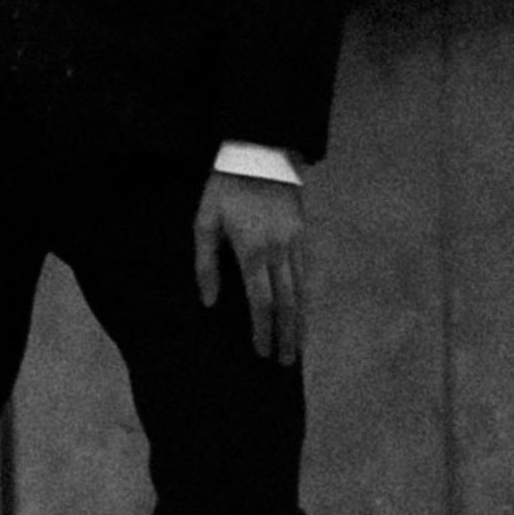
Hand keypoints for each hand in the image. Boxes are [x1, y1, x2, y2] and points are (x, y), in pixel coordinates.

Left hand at [194, 164, 304, 363]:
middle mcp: (279, 251)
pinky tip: (304, 312)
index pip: (261, 301)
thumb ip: (206, 263)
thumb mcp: (205, 221)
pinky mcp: (304, 234)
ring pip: (303, 291)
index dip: (262, 330)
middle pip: (288, 303)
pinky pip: (308, 274)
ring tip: (299, 347)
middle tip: (286, 363)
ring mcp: (296, 242)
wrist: (260, 152)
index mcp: (252, 251)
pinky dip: (307, 298)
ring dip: (301, 321)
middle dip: (287, 335)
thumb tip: (209, 302)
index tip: (262, 352)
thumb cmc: (225, 187)